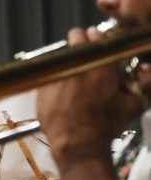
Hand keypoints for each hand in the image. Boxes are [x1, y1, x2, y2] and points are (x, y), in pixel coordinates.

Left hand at [37, 26, 143, 165]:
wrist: (78, 144)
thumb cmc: (103, 127)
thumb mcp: (132, 105)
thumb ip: (136, 86)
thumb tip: (137, 80)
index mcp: (100, 63)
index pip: (97, 35)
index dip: (98, 40)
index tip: (98, 45)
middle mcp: (76, 64)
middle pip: (75, 37)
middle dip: (80, 43)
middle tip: (84, 56)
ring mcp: (56, 75)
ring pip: (60, 56)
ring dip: (67, 62)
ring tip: (74, 79)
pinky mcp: (41, 88)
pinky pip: (47, 76)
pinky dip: (53, 80)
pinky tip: (61, 94)